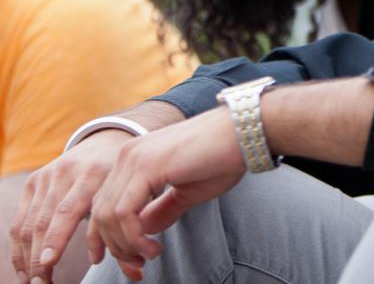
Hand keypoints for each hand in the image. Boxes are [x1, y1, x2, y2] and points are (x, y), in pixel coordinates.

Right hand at [10, 128, 130, 283]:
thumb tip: (135, 274)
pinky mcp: (34, 181)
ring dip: (26, 257)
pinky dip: (19, 246)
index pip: (68, 210)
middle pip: (44, 221)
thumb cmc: (125, 176)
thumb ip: (127, 231)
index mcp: (94, 173)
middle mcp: (66, 172)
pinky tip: (24, 267)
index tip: (48, 263)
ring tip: (32, 282)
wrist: (108, 141)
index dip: (56, 239)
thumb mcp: (131, 193)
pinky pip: (21, 219)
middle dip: (39, 257)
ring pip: (29, 223)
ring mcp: (46, 175)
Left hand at [86, 108, 244, 280]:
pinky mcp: (147, 166)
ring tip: (150, 256)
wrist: (247, 132)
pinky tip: (153, 247)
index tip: (128, 261)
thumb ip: (162, 209)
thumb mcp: (188, 191)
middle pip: (100, 213)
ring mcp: (134, 159)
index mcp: (135, 159)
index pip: (104, 204)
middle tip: (137, 267)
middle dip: (116, 248)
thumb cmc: (224, 157)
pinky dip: (133, 237)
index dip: (109, 238)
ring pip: (108, 216)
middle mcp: (128, 156)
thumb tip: (142, 231)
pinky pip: (125, 212)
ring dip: (125, 245)